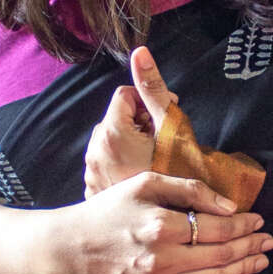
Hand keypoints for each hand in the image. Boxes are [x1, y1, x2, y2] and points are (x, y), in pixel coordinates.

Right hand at [64, 169, 272, 273]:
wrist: (73, 248)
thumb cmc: (109, 210)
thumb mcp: (144, 184)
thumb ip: (188, 189)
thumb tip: (228, 205)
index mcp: (161, 225)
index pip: (216, 227)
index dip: (242, 223)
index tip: (257, 218)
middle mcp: (163, 259)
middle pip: (221, 254)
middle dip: (250, 245)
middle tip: (267, 239)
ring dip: (245, 269)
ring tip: (261, 259)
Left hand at [84, 46, 176, 196]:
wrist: (178, 223)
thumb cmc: (179, 173)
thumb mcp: (172, 126)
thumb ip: (153, 86)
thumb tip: (139, 50)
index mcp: (111, 133)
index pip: (125, 95)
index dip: (149, 104)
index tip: (164, 122)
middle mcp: (94, 152)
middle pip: (117, 119)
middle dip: (139, 124)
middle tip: (162, 143)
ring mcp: (93, 173)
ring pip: (112, 142)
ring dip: (131, 144)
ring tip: (154, 162)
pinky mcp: (95, 190)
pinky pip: (107, 164)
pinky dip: (121, 164)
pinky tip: (141, 176)